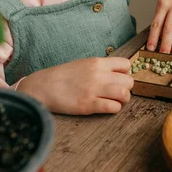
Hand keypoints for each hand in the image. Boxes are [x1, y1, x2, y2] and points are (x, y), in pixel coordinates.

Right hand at [17, 57, 132, 114]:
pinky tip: (107, 107)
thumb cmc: (64, 76)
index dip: (125, 73)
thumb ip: (101, 67)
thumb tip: (118, 73)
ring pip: (125, 94)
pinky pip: (113, 107)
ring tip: (114, 101)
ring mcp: (94, 90)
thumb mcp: (83, 64)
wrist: (42, 86)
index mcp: (98, 62)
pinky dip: (114, 109)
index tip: (119, 79)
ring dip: (123, 100)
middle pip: (129, 81)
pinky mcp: (88, 105)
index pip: (126, 64)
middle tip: (117, 93)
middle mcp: (98, 75)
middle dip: (126, 89)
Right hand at [147, 0, 171, 53]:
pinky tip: (151, 39)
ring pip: (159, 24)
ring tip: (151, 48)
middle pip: (170, 27)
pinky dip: (153, 31)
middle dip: (166, 41)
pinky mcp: (159, 4)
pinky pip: (155, 19)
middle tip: (164, 53)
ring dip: (154, 38)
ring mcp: (167, 5)